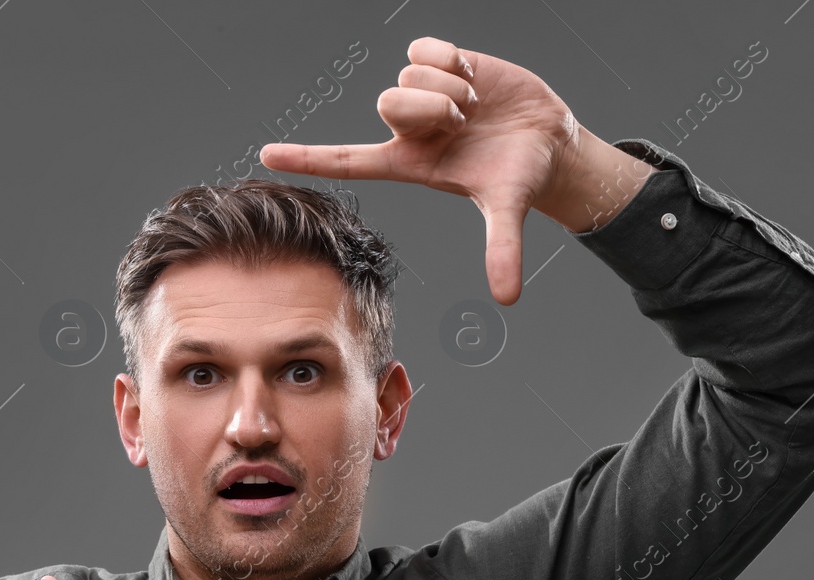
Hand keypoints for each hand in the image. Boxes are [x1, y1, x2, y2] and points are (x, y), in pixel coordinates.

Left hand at [260, 36, 583, 305]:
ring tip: (474, 106)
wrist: (547, 137)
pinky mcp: (438, 62)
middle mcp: (407, 128)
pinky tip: (473, 77)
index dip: (307, 158)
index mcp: (408, 163)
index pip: (347, 160)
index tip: (266, 157)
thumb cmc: (520, 175)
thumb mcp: (506, 207)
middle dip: (433, 110)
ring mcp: (420, 94)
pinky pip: (424, 48)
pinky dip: (453, 60)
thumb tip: (508, 297)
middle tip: (463, 123)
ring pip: (409, 76)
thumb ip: (503, 249)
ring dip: (450, 89)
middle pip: (388, 104)